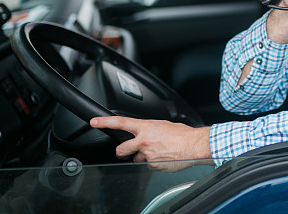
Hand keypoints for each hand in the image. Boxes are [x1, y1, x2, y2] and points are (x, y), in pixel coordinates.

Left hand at [90, 116, 210, 171]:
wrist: (193, 145)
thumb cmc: (182, 134)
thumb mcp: (162, 125)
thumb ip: (149, 129)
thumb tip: (143, 133)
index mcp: (146, 127)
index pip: (120, 123)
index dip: (105, 123)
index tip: (94, 122)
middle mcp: (144, 140)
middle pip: (122, 149)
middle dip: (121, 152)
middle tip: (125, 152)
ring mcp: (148, 154)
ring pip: (137, 158)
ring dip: (143, 157)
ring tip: (158, 151)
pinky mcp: (153, 165)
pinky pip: (148, 165)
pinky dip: (154, 163)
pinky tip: (163, 157)